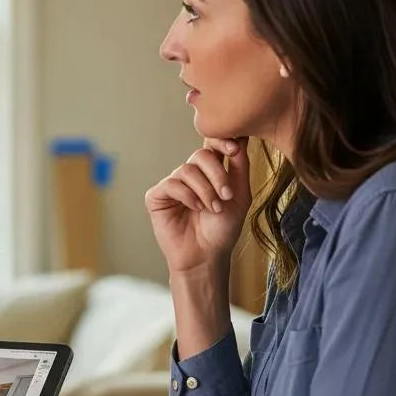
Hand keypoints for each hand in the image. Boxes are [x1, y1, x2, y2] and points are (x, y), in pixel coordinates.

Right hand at [145, 136, 251, 273]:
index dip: (221, 140)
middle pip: (201, 154)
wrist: (206, 256)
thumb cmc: (222, 229)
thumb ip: (239, 167)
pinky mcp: (157, 196)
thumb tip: (239, 139)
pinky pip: (171, 184)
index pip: (211, 144)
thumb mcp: (239, 196)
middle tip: (226, 195)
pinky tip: (195, 208)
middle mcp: (189, 175)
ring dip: (204, 190)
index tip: (234, 147)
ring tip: (212, 209)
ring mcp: (172, 184)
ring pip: (187, 170)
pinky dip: (187, 196)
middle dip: (217, 174)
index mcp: (209, 172)